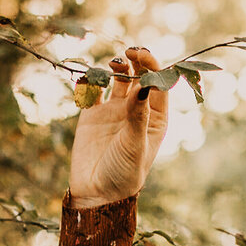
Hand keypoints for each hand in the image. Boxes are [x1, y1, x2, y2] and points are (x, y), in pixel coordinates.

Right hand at [68, 46, 169, 206]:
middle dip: (137, 60)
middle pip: (139, 76)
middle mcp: (136, 110)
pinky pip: (91, 90)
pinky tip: (87, 79)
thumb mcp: (135, 144)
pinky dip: (89, 80)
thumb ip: (138, 114)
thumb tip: (144, 85)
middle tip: (130, 51)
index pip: (158, 84)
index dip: (153, 67)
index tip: (143, 56)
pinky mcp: (92, 114)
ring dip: (116, 66)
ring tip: (113, 64)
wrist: (96, 193)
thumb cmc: (124, 173)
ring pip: (117, 77)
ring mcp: (114, 110)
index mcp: (155, 117)